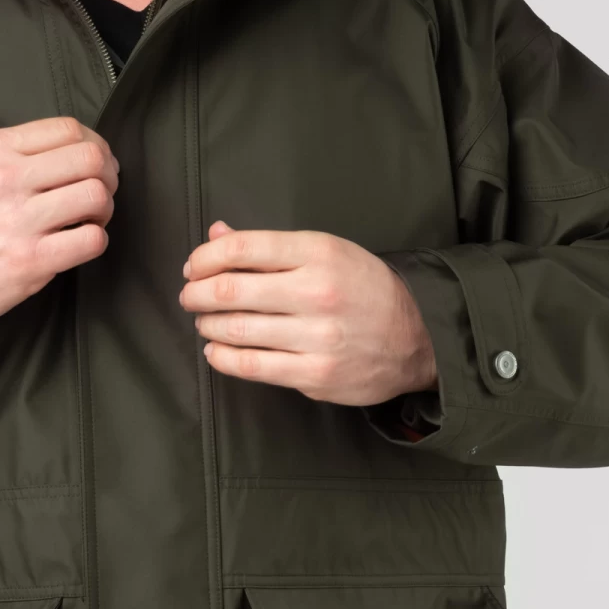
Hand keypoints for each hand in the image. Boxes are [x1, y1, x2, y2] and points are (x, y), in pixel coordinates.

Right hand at [0, 116, 118, 366]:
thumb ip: (16, 159)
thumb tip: (75, 157)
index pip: (69, 129)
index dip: (94, 145)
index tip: (94, 163)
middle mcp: (7, 178)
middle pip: (91, 158)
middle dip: (106, 176)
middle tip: (99, 193)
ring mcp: (20, 221)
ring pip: (96, 196)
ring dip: (104, 210)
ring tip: (88, 220)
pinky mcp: (30, 261)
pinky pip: (91, 240)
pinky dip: (95, 241)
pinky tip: (78, 244)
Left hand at [180, 221, 438, 404]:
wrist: (417, 337)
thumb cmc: (364, 289)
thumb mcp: (326, 252)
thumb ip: (269, 247)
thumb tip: (216, 234)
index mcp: (319, 252)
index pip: (243, 248)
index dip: (205, 258)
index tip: (193, 267)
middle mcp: (318, 291)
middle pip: (231, 290)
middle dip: (197, 294)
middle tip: (190, 298)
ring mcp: (317, 336)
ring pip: (236, 330)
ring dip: (208, 326)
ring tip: (206, 323)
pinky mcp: (315, 375)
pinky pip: (251, 367)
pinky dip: (222, 358)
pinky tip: (215, 351)